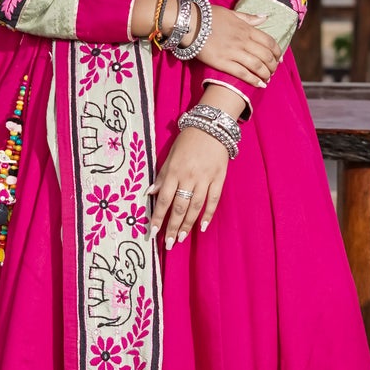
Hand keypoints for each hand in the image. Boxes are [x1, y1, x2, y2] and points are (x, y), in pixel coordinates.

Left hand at [150, 124, 228, 250]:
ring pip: (195, 206)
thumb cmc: (187, 141)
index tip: (152, 232)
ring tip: (181, 239)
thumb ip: (161, 176)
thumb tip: (150, 194)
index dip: (158, 217)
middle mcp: (189, 176)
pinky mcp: (219, 178)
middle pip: (179, 207)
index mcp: (174, 170)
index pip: (164, 199)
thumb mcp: (170, 155)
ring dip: (188, 225)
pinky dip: (207, 214)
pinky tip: (202, 227)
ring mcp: (205, 178)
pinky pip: (213, 200)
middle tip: (168, 243)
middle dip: (173, 227)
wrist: (212, 126)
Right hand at [196, 7, 280, 90]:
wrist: (190, 22)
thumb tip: (265, 17)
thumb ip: (249, 18)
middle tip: (273, 71)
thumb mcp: (231, 13)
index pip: (269, 41)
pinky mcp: (222, 63)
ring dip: (265, 74)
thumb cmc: (209, 16)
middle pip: (265, 56)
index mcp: (246, 29)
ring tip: (267, 79)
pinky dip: (253, 80)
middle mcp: (242, 41)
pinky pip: (242, 73)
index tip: (279, 58)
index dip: (277, 52)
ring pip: (256, 66)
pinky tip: (259, 85)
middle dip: (273, 65)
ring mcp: (233, 52)